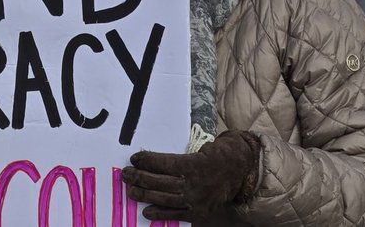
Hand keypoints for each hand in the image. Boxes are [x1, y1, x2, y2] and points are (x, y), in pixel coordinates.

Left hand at [122, 130, 260, 221]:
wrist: (238, 171)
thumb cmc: (215, 156)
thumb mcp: (198, 150)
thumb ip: (177, 158)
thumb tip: (151, 160)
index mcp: (194, 164)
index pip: (164, 164)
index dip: (147, 161)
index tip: (134, 158)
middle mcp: (194, 183)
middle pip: (162, 182)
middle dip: (141, 178)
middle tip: (126, 174)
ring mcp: (196, 200)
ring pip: (166, 198)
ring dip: (146, 195)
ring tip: (131, 191)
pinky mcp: (198, 212)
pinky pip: (177, 214)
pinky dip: (161, 214)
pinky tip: (147, 212)